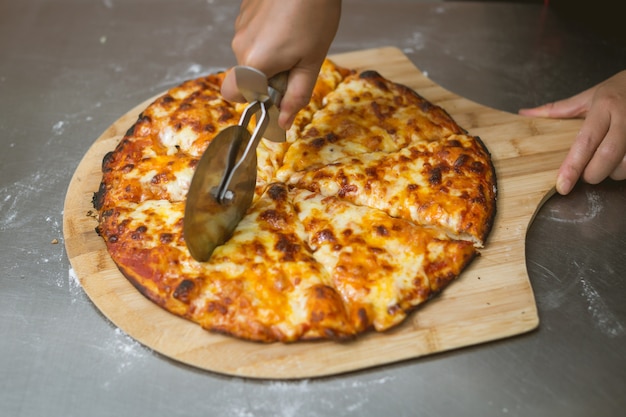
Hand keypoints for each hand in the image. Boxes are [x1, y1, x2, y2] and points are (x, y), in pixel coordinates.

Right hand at [221, 0, 341, 129]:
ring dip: (270, 55)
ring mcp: (240, 26)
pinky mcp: (245, 12)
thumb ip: (296, 95)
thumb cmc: (314, 13)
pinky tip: (288, 23)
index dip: (251, 99)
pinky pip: (253, 36)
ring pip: (251, 55)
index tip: (275, 92)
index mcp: (254, 63)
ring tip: (296, 37)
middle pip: (247, 75)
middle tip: (296, 61)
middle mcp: (240, 46)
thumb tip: (283, 123)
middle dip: (269, 76)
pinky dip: (268, 37)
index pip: (232, 95)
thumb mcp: (312, 62)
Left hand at [519, 70, 625, 194]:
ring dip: (613, 172)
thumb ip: (558, 110)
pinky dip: (625, 169)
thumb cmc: (619, 90)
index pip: (585, 142)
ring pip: (625, 165)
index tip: (562, 185)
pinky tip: (621, 159)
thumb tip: (525, 114)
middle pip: (607, 157)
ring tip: (608, 161)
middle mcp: (625, 117)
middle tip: (586, 173)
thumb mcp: (588, 96)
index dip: (572, 167)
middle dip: (593, 173)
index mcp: (604, 106)